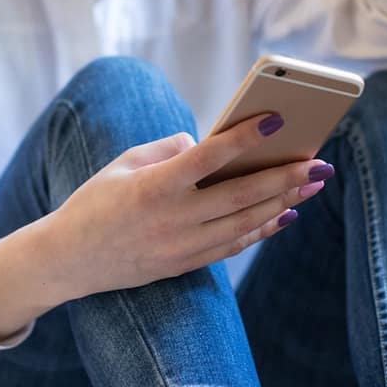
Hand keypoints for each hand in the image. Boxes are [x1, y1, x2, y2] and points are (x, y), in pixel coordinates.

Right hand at [46, 111, 333, 297]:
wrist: (68, 260)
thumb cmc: (96, 200)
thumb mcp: (123, 163)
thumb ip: (168, 149)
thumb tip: (208, 144)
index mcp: (153, 186)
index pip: (207, 158)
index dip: (244, 139)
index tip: (275, 121)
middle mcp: (171, 219)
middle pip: (239, 196)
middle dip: (283, 177)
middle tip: (318, 162)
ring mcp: (180, 247)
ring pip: (244, 223)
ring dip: (282, 202)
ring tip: (311, 184)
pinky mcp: (184, 265)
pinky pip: (232, 246)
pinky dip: (262, 229)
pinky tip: (285, 213)